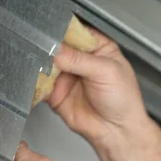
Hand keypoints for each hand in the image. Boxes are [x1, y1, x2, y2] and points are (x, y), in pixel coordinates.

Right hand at [46, 28, 148, 146]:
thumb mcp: (106, 72)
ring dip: (43, 63)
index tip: (54, 32)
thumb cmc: (124, 101)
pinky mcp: (56, 91)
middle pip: (57, 45)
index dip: (64, 30)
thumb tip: (56, 49)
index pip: (76, 30)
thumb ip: (80, 59)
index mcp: (99, 48)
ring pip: (46, 62)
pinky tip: (43, 79)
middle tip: (49, 51)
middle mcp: (82, 59)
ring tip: (48, 67)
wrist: (117, 131)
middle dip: (50, 47)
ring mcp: (68, 74)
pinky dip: (37, 79)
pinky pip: (40, 81)